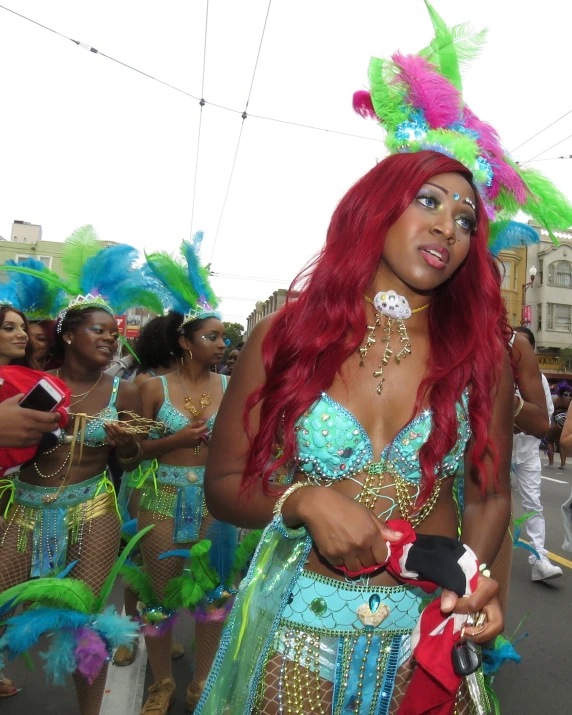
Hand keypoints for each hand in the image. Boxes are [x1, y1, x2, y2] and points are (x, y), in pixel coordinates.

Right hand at [0, 394, 59, 447]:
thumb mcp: (9, 403)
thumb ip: (19, 398)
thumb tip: (24, 395)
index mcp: (29, 414)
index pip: (50, 417)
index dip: (56, 416)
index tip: (58, 415)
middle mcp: (31, 426)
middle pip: (50, 428)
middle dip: (54, 425)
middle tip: (53, 423)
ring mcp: (27, 437)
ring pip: (42, 436)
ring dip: (43, 432)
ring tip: (40, 429)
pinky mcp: (22, 444)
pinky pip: (34, 443)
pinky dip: (35, 439)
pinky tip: (32, 436)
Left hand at [104, 422, 136, 450]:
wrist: (131, 445)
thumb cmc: (130, 434)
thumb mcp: (130, 429)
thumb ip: (123, 426)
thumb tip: (116, 422)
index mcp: (129, 435)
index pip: (122, 432)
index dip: (117, 428)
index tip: (113, 423)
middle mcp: (124, 440)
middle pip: (116, 434)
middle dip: (110, 428)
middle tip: (106, 423)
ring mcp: (120, 444)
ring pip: (112, 437)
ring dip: (107, 431)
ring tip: (104, 426)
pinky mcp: (116, 446)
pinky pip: (110, 442)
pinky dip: (107, 437)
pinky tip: (105, 433)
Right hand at [172, 419, 207, 448]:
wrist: (176, 441)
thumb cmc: (182, 432)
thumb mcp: (189, 426)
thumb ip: (198, 423)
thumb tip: (205, 419)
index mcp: (196, 432)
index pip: (206, 428)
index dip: (205, 425)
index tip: (202, 424)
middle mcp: (198, 438)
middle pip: (205, 432)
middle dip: (203, 430)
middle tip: (198, 429)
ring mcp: (198, 443)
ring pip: (203, 437)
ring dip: (201, 434)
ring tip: (194, 433)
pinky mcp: (196, 446)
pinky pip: (200, 441)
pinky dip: (199, 438)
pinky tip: (193, 438)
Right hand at [286, 486, 402, 572]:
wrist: (318, 505)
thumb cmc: (344, 506)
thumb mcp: (366, 513)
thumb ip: (383, 528)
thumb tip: (399, 538)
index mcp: (371, 534)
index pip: (382, 557)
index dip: (379, 554)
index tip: (374, 550)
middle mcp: (360, 546)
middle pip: (369, 564)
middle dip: (367, 558)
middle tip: (360, 549)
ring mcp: (345, 552)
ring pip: (355, 569)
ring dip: (354, 562)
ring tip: (350, 551)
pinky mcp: (331, 556)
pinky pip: (340, 566)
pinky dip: (341, 560)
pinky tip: (338, 549)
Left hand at [440, 575, 502, 643]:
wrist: (466, 575)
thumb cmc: (462, 576)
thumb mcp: (454, 579)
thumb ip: (450, 592)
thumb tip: (446, 608)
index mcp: (489, 587)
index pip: (474, 604)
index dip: (460, 608)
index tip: (447, 608)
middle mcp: (496, 601)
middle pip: (497, 624)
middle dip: (480, 633)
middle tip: (464, 633)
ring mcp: (496, 611)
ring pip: (494, 630)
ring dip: (479, 636)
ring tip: (464, 634)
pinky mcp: (491, 618)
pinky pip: (488, 631)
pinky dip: (478, 634)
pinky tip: (466, 632)